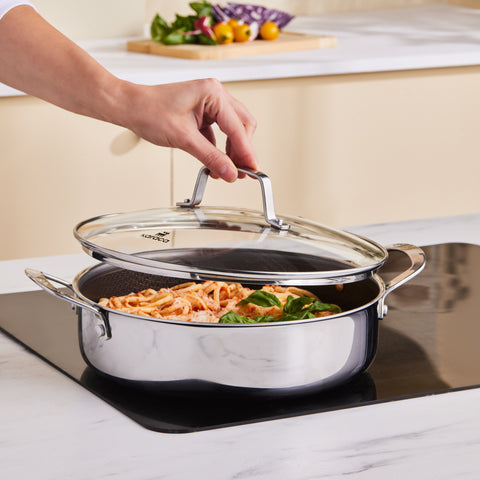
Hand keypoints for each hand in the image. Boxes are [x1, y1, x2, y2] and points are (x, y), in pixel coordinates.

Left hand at [115, 78, 258, 181]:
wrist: (129, 107)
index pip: (237, 127)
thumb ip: (210, 157)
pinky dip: (219, 149)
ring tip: (228, 171)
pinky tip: (216, 163)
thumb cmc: (149, 111)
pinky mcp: (202, 114)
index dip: (246, 151)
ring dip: (232, 151)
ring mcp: (209, 104)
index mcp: (213, 93)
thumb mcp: (183, 138)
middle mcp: (215, 95)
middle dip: (242, 150)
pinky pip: (219, 134)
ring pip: (233, 130)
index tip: (252, 169)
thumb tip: (229, 172)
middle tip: (241, 172)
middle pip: (242, 126)